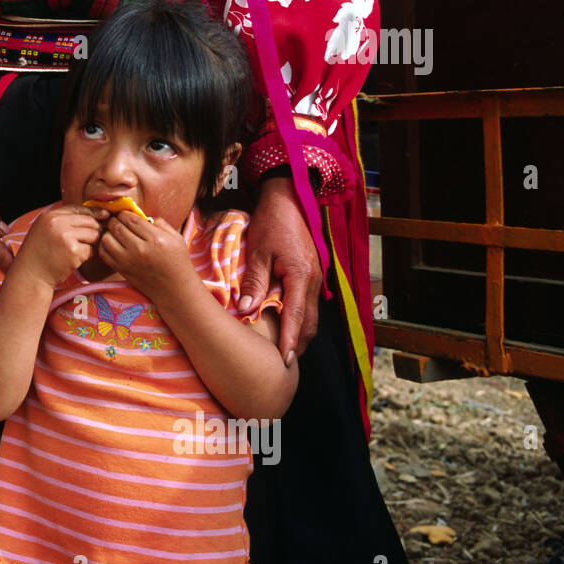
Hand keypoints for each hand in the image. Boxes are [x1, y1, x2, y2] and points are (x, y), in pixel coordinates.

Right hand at [14, 203, 104, 287]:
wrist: (30, 276)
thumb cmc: (39, 254)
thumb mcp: (45, 230)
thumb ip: (63, 221)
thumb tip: (93, 214)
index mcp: (49, 216)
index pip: (78, 208)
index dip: (93, 213)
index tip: (103, 217)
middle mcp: (57, 223)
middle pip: (90, 221)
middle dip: (96, 230)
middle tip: (93, 240)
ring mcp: (66, 237)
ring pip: (94, 235)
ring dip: (94, 243)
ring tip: (84, 250)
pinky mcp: (73, 252)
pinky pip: (93, 250)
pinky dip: (91, 255)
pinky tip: (80, 259)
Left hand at [97, 211, 194, 299]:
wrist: (175, 289)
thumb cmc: (177, 261)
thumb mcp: (176, 237)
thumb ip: (160, 222)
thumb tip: (141, 215)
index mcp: (155, 239)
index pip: (131, 219)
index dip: (125, 213)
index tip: (126, 214)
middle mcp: (140, 250)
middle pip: (116, 227)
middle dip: (115, 220)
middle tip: (119, 221)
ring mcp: (128, 261)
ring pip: (106, 239)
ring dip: (108, 232)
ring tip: (115, 233)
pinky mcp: (121, 270)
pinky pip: (103, 253)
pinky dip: (104, 245)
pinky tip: (113, 244)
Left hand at [238, 176, 322, 364]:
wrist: (289, 198)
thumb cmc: (271, 222)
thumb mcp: (258, 251)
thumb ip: (255, 282)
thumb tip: (246, 311)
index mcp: (302, 275)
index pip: (296, 316)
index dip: (289, 340)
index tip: (283, 360)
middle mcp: (314, 280)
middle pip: (310, 322)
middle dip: (298, 344)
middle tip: (284, 364)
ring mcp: (317, 277)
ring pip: (312, 315)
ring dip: (301, 334)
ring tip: (287, 352)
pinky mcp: (313, 273)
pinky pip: (310, 303)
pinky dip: (301, 319)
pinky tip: (289, 327)